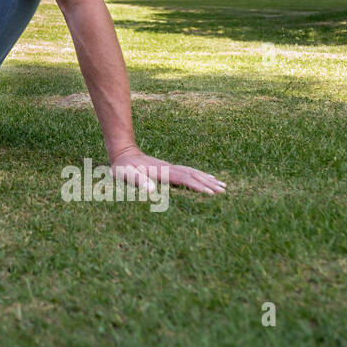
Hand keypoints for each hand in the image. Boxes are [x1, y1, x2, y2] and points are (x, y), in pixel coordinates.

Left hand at [108, 146, 226, 195]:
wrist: (122, 152)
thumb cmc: (122, 167)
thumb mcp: (125, 174)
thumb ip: (137, 181)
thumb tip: (151, 191)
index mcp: (162, 171)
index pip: (183, 179)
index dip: (196, 186)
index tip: (210, 193)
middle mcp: (169, 168)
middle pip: (193, 175)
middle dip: (208, 183)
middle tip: (224, 190)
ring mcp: (170, 167)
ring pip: (193, 172)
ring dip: (207, 179)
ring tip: (223, 185)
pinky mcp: (169, 168)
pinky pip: (188, 171)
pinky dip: (200, 175)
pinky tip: (207, 177)